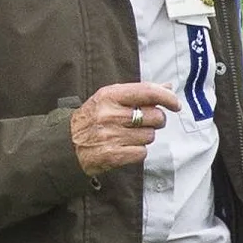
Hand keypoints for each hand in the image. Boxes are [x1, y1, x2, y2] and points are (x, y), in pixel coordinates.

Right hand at [70, 81, 185, 175]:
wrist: (66, 145)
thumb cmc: (93, 119)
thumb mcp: (109, 99)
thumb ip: (139, 93)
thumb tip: (168, 88)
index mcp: (109, 96)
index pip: (147, 92)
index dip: (167, 98)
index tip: (175, 104)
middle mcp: (109, 114)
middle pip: (155, 117)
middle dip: (155, 121)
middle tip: (143, 123)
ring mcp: (110, 135)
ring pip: (150, 136)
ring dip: (144, 137)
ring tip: (128, 135)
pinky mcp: (112, 155)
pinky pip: (142, 152)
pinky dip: (137, 151)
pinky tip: (124, 147)